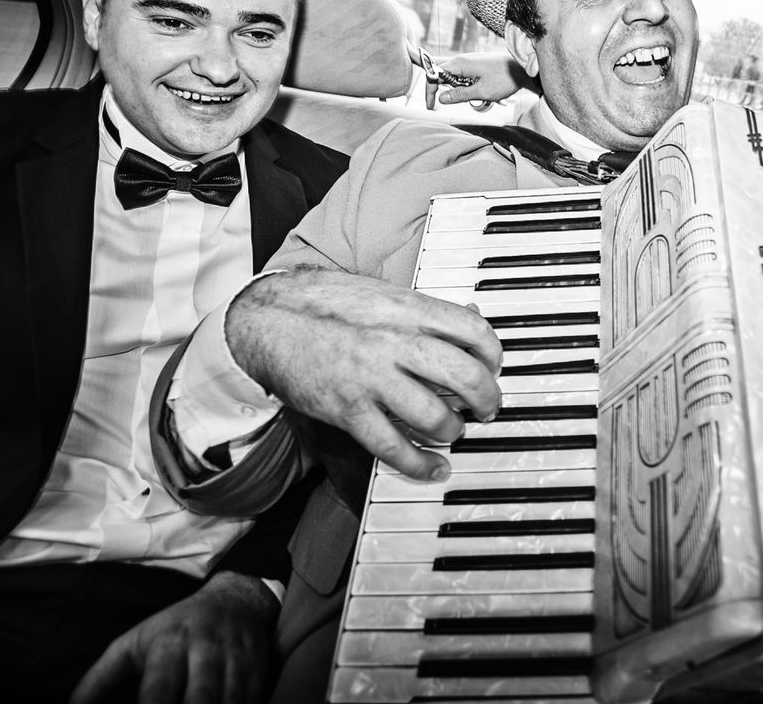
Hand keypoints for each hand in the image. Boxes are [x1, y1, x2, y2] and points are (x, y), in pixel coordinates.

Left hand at [70, 571, 277, 703]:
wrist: (235, 599)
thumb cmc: (174, 629)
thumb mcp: (132, 645)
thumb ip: (99, 681)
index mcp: (167, 645)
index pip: (157, 693)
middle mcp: (204, 650)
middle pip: (198, 700)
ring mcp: (235, 660)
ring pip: (228, 703)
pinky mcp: (258, 670)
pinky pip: (250, 701)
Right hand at [228, 267, 502, 480]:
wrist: (268, 318)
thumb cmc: (327, 304)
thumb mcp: (383, 294)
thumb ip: (425, 311)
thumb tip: (471, 321)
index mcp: (408, 309)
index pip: (474, 331)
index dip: (494, 354)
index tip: (493, 366)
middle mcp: (395, 342)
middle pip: (465, 375)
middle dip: (487, 398)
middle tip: (487, 407)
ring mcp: (371, 378)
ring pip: (435, 416)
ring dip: (455, 431)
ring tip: (454, 431)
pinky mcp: (348, 410)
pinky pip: (393, 447)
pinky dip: (421, 464)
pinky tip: (434, 467)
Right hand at [423, 51, 532, 109]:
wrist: (523, 68)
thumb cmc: (505, 79)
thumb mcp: (481, 92)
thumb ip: (459, 95)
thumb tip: (441, 98)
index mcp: (459, 64)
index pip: (434, 75)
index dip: (430, 90)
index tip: (431, 106)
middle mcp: (461, 60)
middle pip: (440, 75)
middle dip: (442, 90)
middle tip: (451, 103)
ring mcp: (468, 61)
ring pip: (451, 77)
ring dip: (457, 89)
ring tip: (475, 94)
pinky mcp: (474, 64)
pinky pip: (461, 75)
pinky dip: (464, 85)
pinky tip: (477, 90)